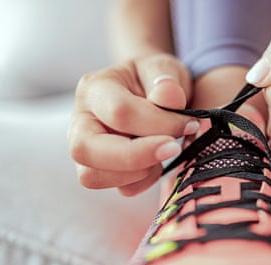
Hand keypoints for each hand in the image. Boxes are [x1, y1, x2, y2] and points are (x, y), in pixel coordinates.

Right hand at [67, 53, 199, 195]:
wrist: (153, 93)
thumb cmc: (156, 80)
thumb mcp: (164, 70)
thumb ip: (167, 79)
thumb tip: (169, 96)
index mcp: (94, 89)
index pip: (119, 113)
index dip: (158, 123)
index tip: (189, 123)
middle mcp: (81, 121)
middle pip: (86, 150)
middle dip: (136, 156)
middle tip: (173, 148)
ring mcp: (87, 150)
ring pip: (93, 176)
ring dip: (139, 171)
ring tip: (165, 151)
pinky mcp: (103, 172)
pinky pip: (120, 189)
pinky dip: (145, 181)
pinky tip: (159, 161)